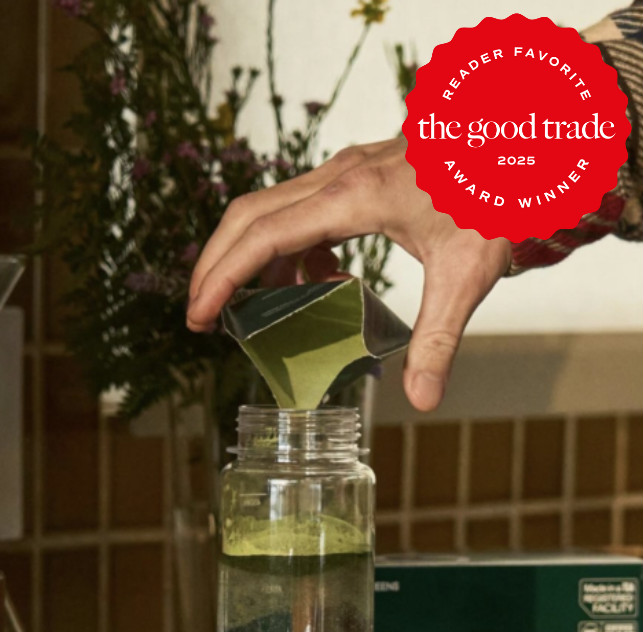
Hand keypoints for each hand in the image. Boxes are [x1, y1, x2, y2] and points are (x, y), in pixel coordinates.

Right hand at [187, 136, 510, 411]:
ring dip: (252, 258)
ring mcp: (345, 172)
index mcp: (352, 199)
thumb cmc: (497, 192)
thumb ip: (439, 338)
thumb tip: (423, 400)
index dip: (222, 276)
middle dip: (216, 265)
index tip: (199, 316)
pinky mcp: (357, 177)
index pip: (263, 236)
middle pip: (248, 216)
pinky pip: (302, 211)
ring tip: (256, 312)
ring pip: (270, 210)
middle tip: (201, 317)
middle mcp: (338, 178)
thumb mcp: (468, 274)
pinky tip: (324, 282)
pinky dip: (294, 251)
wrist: (524, 138)